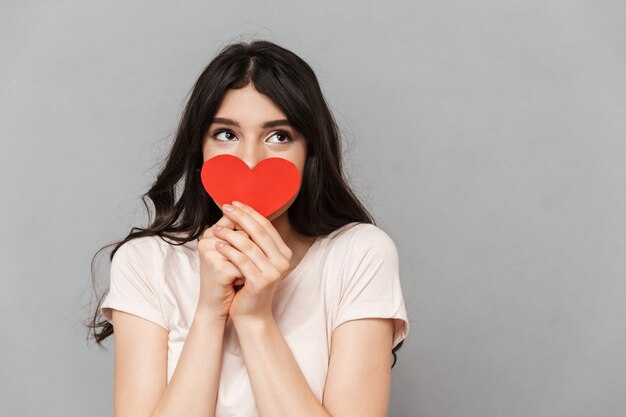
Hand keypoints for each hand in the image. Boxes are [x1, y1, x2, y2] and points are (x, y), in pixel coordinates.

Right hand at [197, 214, 249, 319]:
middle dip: (251, 252)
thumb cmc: (227, 279)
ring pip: (245, 248)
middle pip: (243, 234)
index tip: (252, 252)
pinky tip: (240, 283)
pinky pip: (244, 265)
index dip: (250, 232)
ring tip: (244, 274)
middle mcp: (207, 240)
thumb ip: (242, 237)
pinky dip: (246, 275)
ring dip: (250, 264)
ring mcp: (210, 253)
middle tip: (248, 267)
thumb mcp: (233, 255)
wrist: (214, 306)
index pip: (236, 220)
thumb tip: (263, 223)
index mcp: (210, 233)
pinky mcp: (217, 268)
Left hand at [212, 201, 292, 323]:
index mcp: (284, 253)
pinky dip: (229, 251)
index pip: (266, 226)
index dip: (250, 213)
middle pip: (259, 232)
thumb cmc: (250, 285)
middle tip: (225, 207)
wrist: (252, 314)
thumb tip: (243, 213)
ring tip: (216, 228)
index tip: (234, 204)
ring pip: (249, 246)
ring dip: (231, 234)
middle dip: (240, 218)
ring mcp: (273, 272)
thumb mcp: (257, 260)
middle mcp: (283, 261)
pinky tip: (218, 245)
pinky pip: (241, 261)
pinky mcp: (260, 282)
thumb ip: (255, 241)